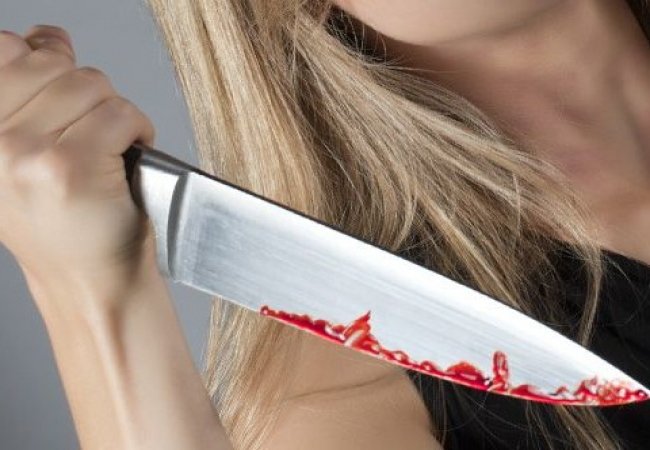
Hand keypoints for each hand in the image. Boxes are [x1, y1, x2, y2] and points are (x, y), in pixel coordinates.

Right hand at [0, 25, 156, 310]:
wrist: (90, 281)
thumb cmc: (68, 223)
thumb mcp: (25, 156)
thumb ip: (29, 95)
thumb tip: (48, 38)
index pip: (3, 49)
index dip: (44, 57)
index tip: (63, 85)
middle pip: (56, 65)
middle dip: (89, 93)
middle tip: (96, 132)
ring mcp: (28, 152)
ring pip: (91, 85)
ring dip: (116, 113)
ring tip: (111, 149)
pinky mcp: (70, 165)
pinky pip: (120, 113)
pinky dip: (138, 130)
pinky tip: (129, 157)